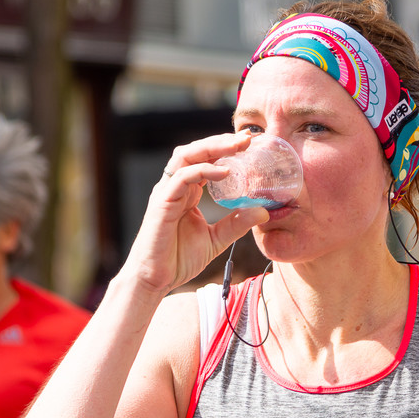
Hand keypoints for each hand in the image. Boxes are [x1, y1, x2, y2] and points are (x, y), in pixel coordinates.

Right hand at [123, 132, 269, 296]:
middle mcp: (175, 186)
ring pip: (186, 156)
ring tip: (238, 147)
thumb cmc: (178, 259)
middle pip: (196, 151)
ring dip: (213, 148)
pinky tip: (225, 172)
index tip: (252, 145)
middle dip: (222, 141)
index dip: (226, 149)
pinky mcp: (162, 202)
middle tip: (248, 138)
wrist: (155, 279)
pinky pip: (182, 177)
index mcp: (187, 192)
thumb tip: (263, 212)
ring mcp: (167, 192)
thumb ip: (236, 223)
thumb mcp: (216, 239)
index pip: (205, 160)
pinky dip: (203, 170)